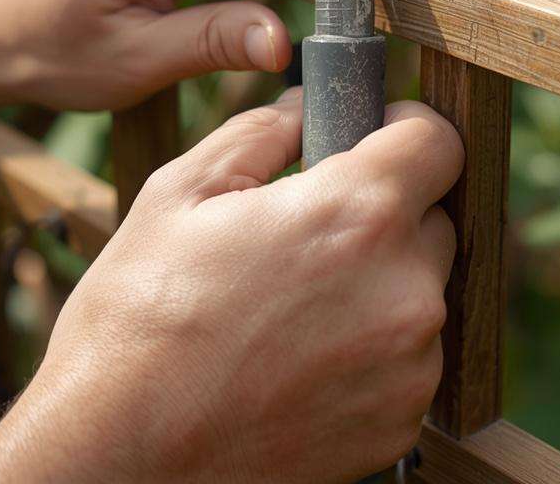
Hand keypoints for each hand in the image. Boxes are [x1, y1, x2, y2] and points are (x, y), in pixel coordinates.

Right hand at [0, 92, 461, 483]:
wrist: (121, 456)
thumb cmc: (137, 322)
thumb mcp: (178, 196)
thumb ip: (259, 135)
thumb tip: (302, 111)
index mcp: (355, 215)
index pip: (438, 141)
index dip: (402, 130)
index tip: (370, 140)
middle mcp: (403, 290)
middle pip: (434, 220)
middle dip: (384, 215)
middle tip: (308, 234)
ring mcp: (409, 365)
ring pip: (420, 294)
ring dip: (377, 287)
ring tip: (290, 310)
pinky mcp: (400, 423)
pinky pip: (405, 362)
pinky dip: (368, 352)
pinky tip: (298, 360)